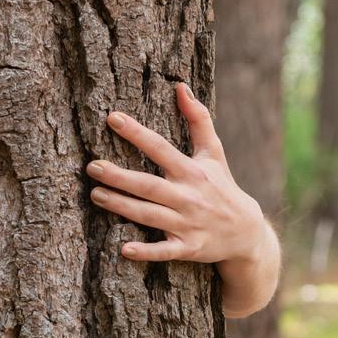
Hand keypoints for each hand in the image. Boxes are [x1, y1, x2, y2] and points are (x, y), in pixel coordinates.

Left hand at [86, 83, 269, 266]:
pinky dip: (145, 251)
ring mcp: (187, 224)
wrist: (246, 232)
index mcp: (193, 171)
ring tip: (95, 195)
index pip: (161, 148)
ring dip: (122, 206)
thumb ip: (198, 120)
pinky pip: (164, 251)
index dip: (137, 133)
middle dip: (120, 177)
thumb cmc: (222, 187)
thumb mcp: (214, 153)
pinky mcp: (187, 248)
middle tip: (92, 167)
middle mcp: (188, 197)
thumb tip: (181, 86)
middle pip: (149, 185)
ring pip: (149, 215)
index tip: (112, 119)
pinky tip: (123, 249)